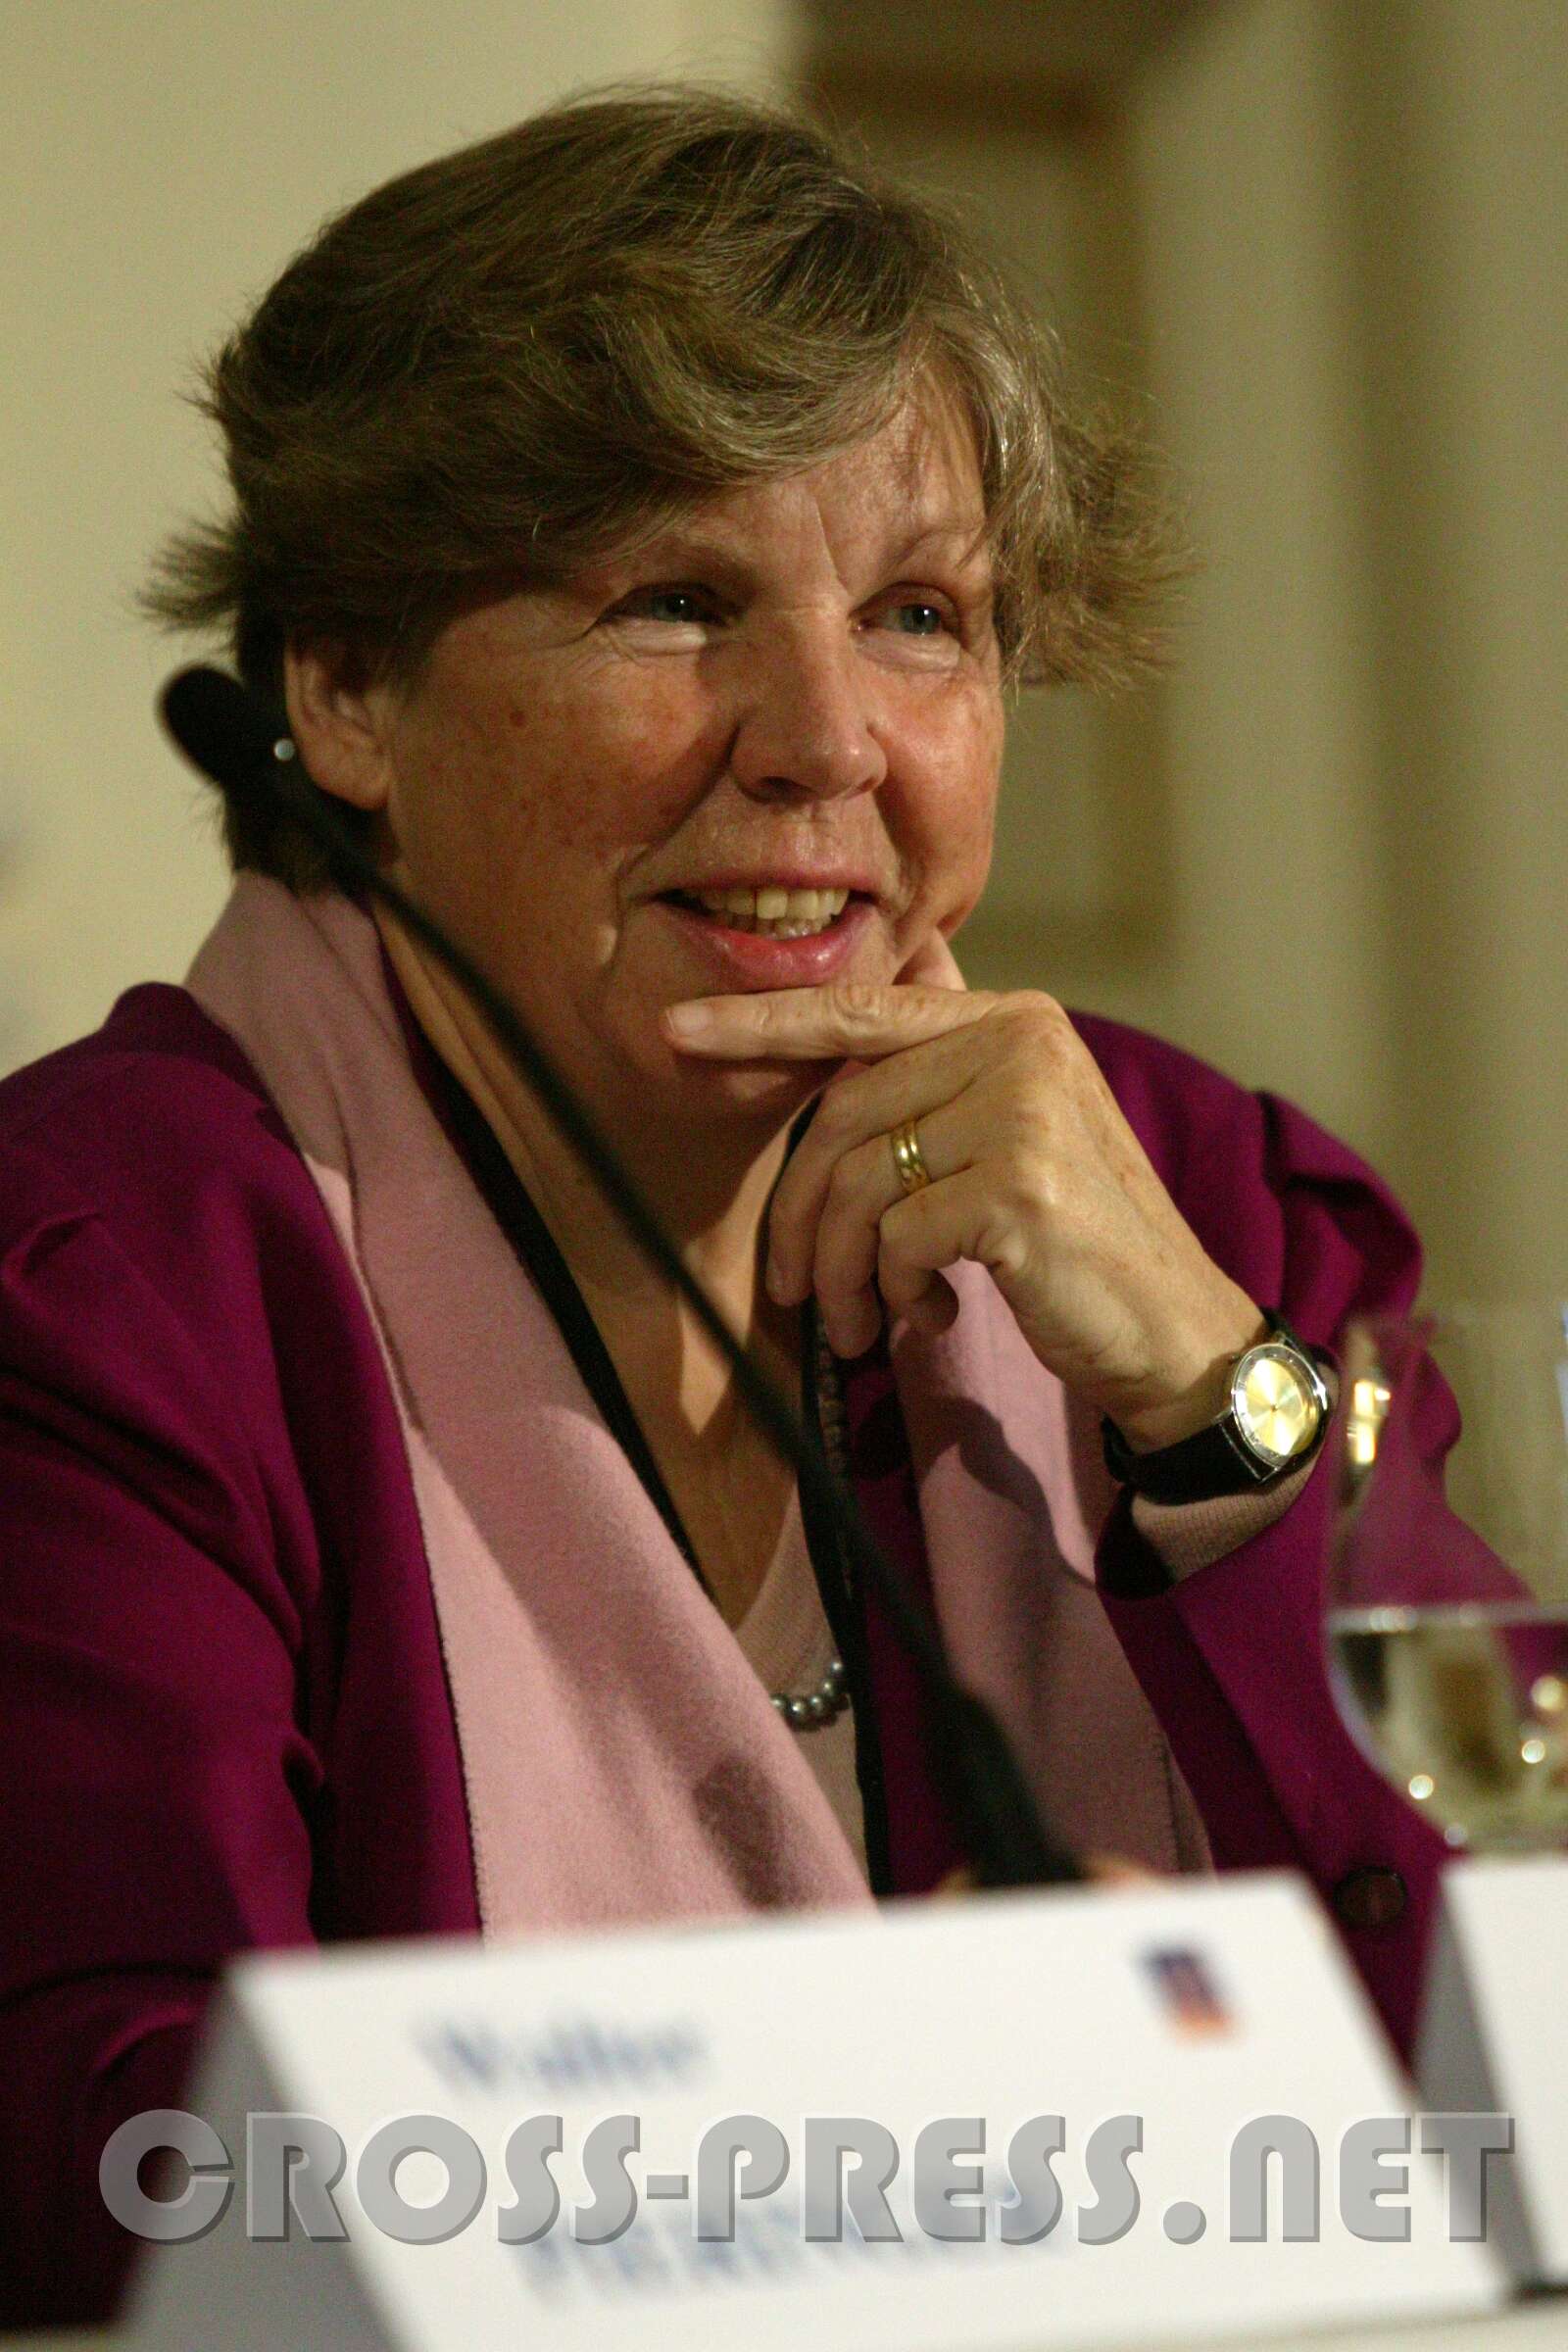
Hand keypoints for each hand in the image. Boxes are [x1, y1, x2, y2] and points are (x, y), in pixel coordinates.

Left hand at [662, 958, 1263, 1448]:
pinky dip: (895, 1292)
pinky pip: (895, 1236)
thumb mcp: (1011, 1135)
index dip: (760, 1021)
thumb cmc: (1075, 1242)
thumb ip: (936, 1077)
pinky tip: (930, 1317)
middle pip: (842, 1110)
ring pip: (858, 1180)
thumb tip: (837, 1019)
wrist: (1173, 1330)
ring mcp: (1024, 1108)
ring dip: (841, 1271)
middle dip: (799, 1212)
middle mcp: (1022, 1042)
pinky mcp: (1019, 1184)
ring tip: (859, 1324)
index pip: (860, 1010)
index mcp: (1015, 1017)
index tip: (677, 1026)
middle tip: (793, 1289)